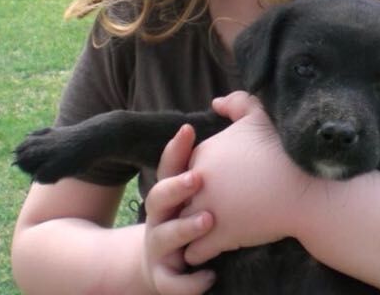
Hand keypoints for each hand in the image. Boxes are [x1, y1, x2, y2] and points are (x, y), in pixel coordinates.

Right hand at [141, 124, 216, 294]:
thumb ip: (208, 152)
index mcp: (169, 192)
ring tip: (208, 220)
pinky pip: (174, 282)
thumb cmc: (186, 215)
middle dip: (175, 186)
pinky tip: (210, 276)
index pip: (168, 166)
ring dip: (184, 229)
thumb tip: (221, 103)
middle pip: (159, 197)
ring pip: (165, 237)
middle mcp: (160, 217)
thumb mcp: (193, 185)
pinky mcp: (164, 278)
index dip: (176, 149)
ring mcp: (159, 247)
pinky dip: (190, 282)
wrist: (158, 266)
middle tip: (198, 177)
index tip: (189, 130)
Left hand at [181, 91, 316, 265]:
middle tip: (204, 213)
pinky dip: (202, 253)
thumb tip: (215, 103)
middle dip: (190, 206)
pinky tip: (214, 250)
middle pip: (180, 199)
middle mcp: (198, 180)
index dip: (199, 181)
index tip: (215, 187)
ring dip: (192, 232)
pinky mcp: (219, 236)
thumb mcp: (259, 116)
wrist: (306, 186)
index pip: (185, 171)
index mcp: (204, 153)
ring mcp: (206, 209)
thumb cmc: (284, 149)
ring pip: (184, 226)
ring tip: (204, 235)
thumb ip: (236, 103)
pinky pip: (196, 250)